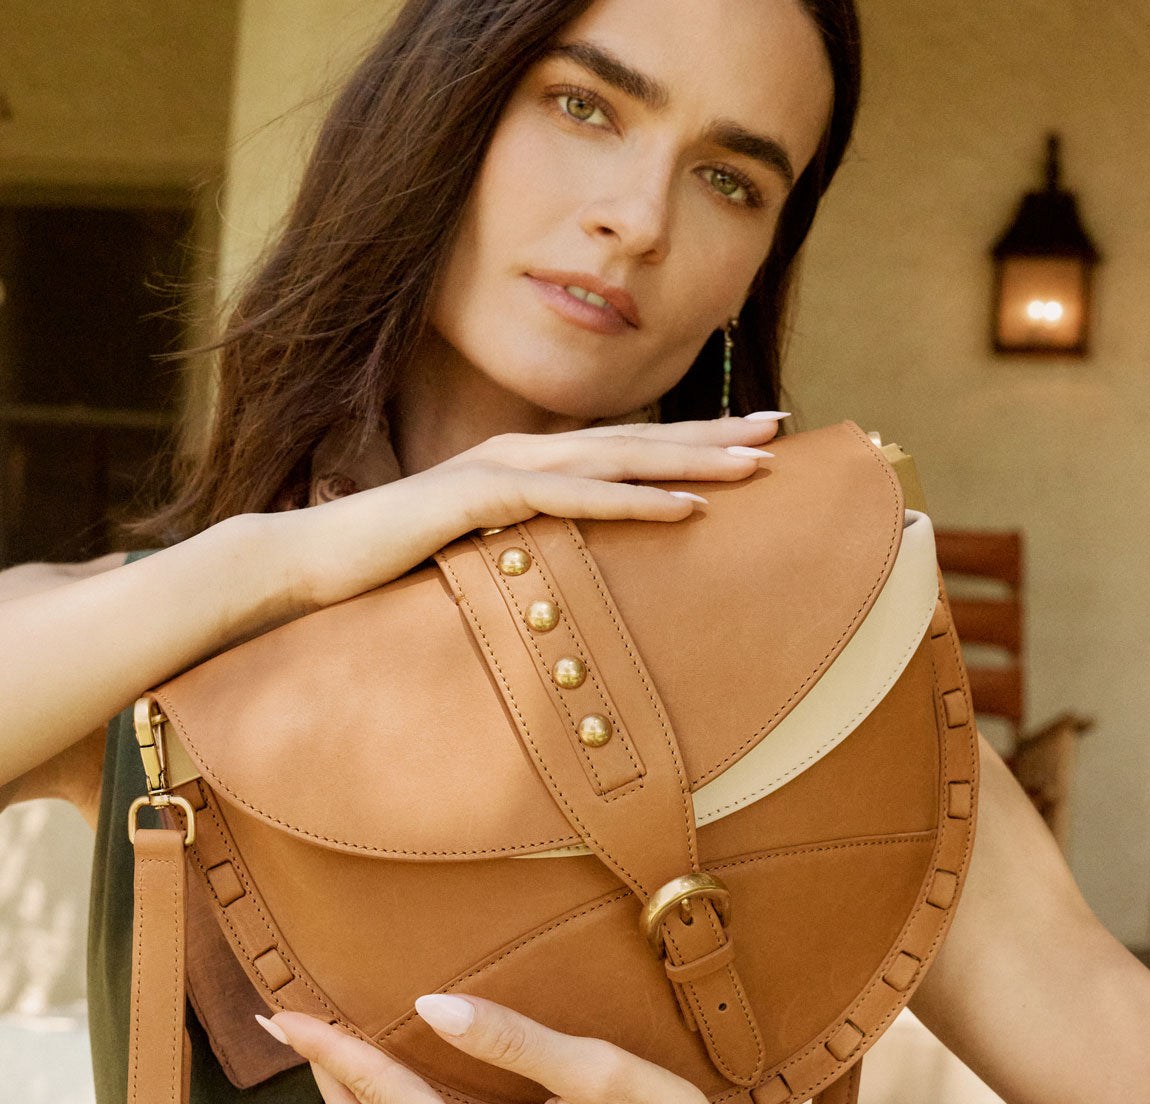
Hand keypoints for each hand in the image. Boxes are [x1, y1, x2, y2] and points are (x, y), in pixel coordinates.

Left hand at [261, 993, 771, 1103]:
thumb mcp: (595, 1073)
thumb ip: (509, 1040)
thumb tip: (431, 1005)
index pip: (381, 1091)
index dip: (327, 1046)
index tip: (282, 1010)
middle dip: (319, 1072)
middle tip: (281, 1020)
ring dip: (350, 1092)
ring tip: (324, 1042)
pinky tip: (395, 1076)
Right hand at [280, 412, 783, 609]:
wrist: (305, 562)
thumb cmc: (385, 562)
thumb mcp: (471, 550)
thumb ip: (517, 545)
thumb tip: (559, 568)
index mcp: (521, 463)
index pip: (619, 448)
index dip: (687, 442)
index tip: (749, 441)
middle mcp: (520, 453)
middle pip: (635, 439)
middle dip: (713, 435)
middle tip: (783, 430)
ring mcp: (499, 468)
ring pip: (616, 459)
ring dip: (690, 461)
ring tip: (757, 464)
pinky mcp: (477, 497)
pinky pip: (570, 499)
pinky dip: (630, 501)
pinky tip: (683, 507)